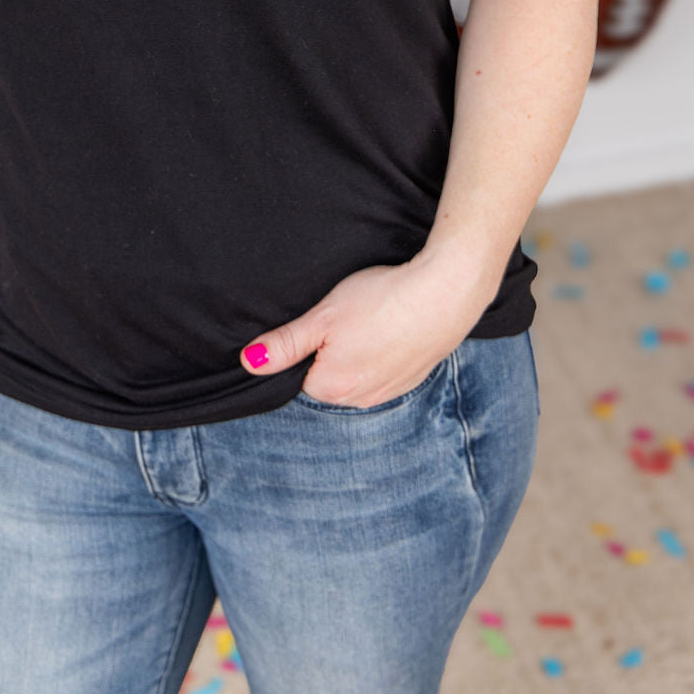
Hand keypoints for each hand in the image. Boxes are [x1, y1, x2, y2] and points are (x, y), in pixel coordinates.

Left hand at [238, 252, 492, 408]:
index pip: (300, 374)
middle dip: (332, 351)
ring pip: (358, 373)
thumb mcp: (323, 317)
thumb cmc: (380, 300)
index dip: (308, 344)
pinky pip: (385, 369)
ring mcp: (391, 391)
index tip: (323, 320)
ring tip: (371, 318)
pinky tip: (391, 325)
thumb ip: (285, 344)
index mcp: (332, 388)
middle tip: (348, 315)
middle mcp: (361, 400)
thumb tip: (249, 362)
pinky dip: (384, 350)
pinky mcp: (413, 378)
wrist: (445, 293)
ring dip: (360, 351)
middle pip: (329, 377)